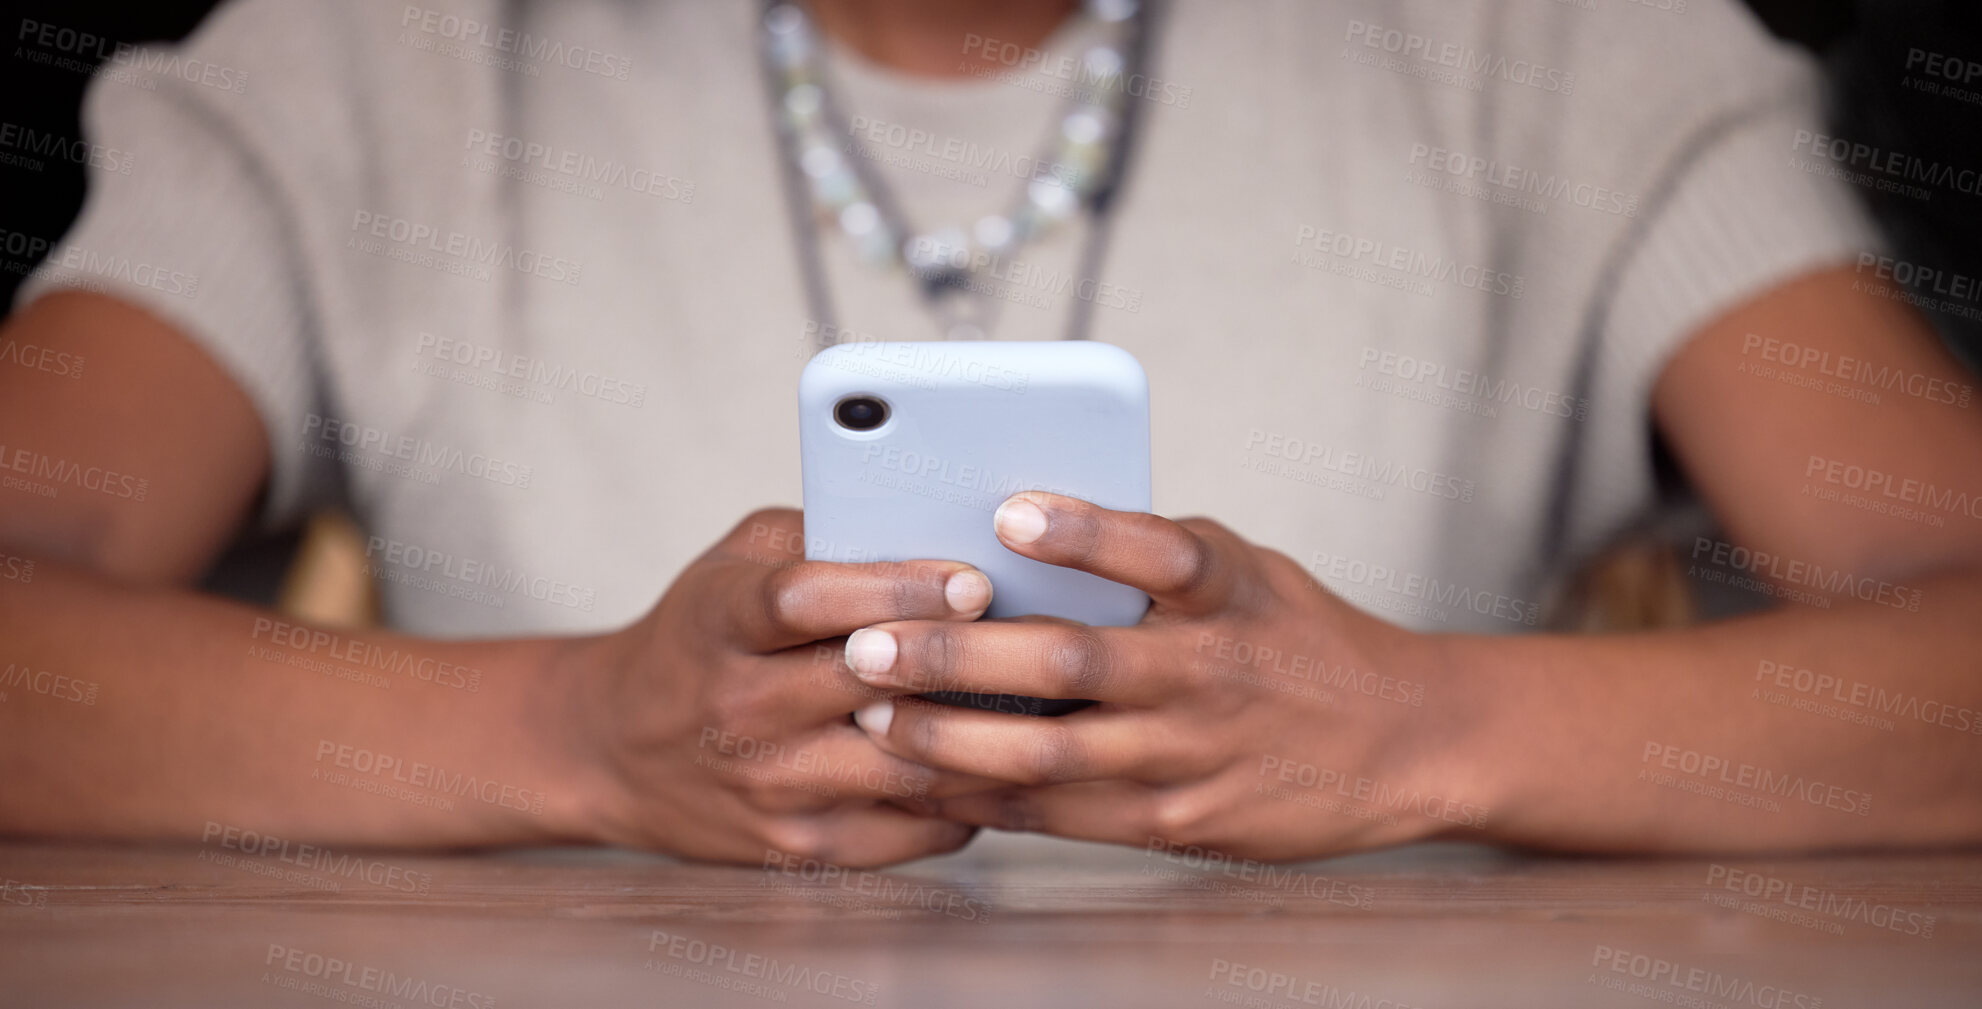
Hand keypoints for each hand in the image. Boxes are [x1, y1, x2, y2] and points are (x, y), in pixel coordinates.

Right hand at [566, 508, 1000, 865]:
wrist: (615, 748)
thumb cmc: (703, 634)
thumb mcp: (736, 563)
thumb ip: (819, 541)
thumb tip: (933, 524)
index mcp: (721, 620)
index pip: (806, 601)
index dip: (894, 589)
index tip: (972, 580)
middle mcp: (738, 707)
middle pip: (864, 684)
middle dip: (957, 660)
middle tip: (1037, 636)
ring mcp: (769, 786)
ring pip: (904, 764)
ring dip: (981, 735)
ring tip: (1044, 700)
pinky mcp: (799, 848)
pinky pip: (910, 828)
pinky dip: (969, 797)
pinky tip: (1003, 760)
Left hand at [843, 492, 1496, 860]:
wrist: (1403, 742)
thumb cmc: (1298, 638)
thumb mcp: (1247, 570)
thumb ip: (1152, 555)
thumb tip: (1020, 530)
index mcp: (1229, 591)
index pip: (1160, 551)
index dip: (1084, 533)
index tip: (1007, 513)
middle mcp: (1211, 671)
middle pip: (1072, 662)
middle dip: (958, 654)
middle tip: (869, 645)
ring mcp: (1192, 754)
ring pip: (1052, 753)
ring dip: (952, 738)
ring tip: (872, 719)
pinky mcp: (1179, 820)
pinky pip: (1065, 814)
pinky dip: (990, 797)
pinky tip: (927, 780)